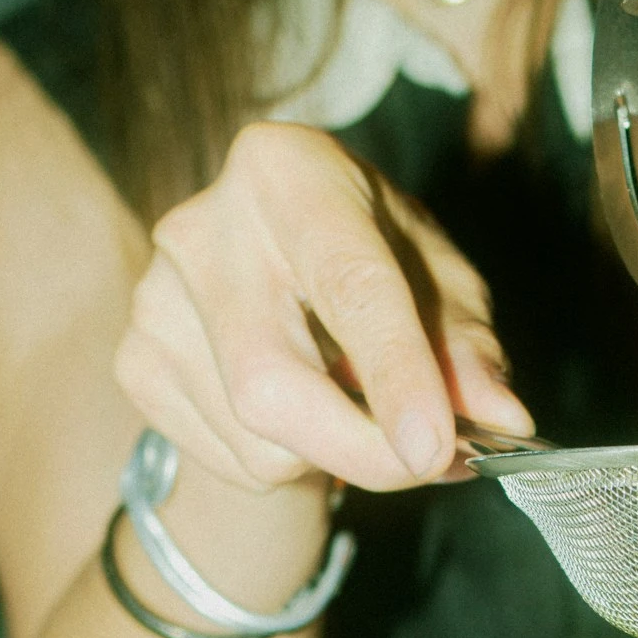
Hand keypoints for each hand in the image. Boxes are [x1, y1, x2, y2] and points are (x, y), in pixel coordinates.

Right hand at [115, 122, 533, 493]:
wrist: (271, 274)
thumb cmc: (371, 262)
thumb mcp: (438, 284)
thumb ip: (467, 346)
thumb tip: (502, 420)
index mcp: (287, 172)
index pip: (347, 285)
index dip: (396, 374)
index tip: (435, 446)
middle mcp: (202, 225)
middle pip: (272, 382)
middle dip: (362, 451)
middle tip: (429, 465)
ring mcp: (154, 298)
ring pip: (258, 441)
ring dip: (332, 458)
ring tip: (354, 413)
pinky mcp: (135, 362)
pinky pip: (230, 461)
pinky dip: (286, 466)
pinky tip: (299, 419)